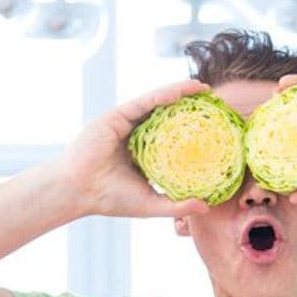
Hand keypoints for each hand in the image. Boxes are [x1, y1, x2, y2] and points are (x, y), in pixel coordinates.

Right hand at [54, 80, 211, 219]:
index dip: (194, 130)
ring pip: (158, 103)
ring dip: (181, 93)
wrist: (79, 190)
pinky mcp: (118, 115)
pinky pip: (145, 101)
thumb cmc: (110, 199)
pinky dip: (164, 95)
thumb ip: (177, 205)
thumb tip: (206, 208)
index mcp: (144, 154)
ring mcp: (127, 123)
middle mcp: (136, 135)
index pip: (174, 137)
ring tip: (204, 89)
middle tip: (217, 103)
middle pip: (168, 116)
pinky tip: (182, 91)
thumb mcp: (151, 204)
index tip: (217, 127)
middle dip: (192, 107)